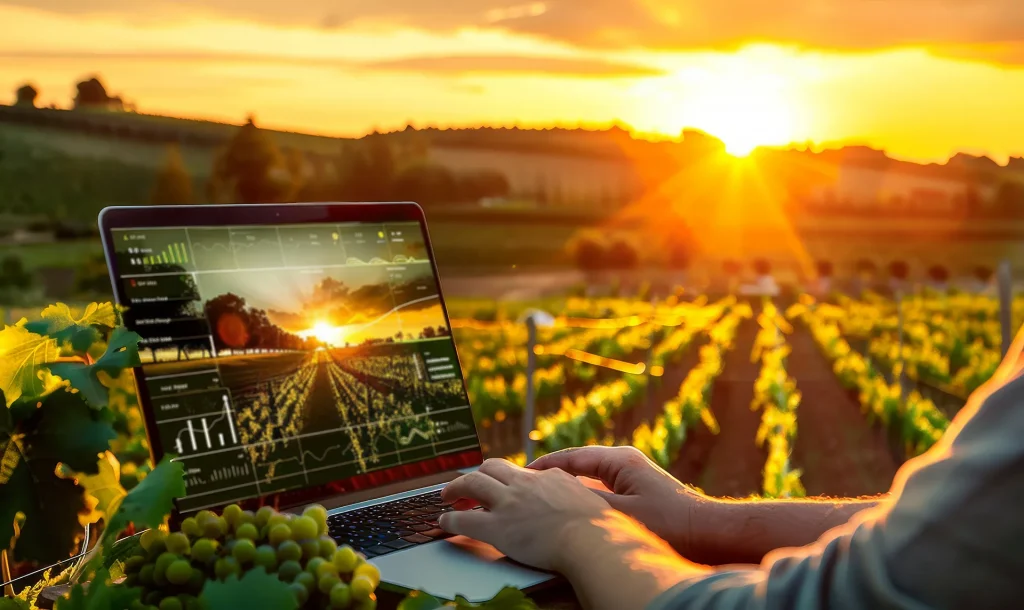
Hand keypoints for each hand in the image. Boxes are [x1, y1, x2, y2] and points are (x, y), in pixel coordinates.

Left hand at [439, 458, 611, 570]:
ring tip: (447, 497)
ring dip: (455, 489)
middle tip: (467, 486)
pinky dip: (449, 520)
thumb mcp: (590, 498)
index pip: (520, 471)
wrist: (592, 540)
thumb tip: (578, 499)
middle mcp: (524, 484)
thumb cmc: (599, 528)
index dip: (505, 477)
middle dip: (476, 474)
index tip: (501, 483)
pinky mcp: (497, 528)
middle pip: (490, 467)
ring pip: (471, 484)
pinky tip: (444, 523)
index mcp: (548, 477)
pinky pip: (464, 521)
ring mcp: (509, 504)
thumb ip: (575, 494)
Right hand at [529, 446, 711, 558]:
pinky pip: (602, 489)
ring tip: (543, 496)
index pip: (571, 458)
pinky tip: (574, 510)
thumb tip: (556, 500)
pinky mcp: (640, 491)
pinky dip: (584, 496)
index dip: (544, 466)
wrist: (710, 532)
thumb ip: (587, 505)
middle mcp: (625, 462)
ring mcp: (633, 476)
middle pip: (579, 465)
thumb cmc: (671, 523)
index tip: (521, 473)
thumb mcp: (622, 515)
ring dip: (568, 486)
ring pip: (590, 478)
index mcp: (619, 460)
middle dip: (553, 474)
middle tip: (526, 485)